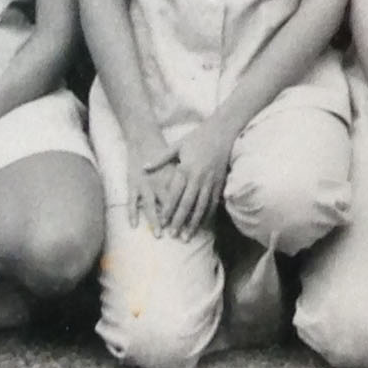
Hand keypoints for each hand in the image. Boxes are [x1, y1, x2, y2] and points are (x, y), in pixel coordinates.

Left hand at [145, 119, 233, 237]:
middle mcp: (199, 177)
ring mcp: (211, 181)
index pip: (175, 194)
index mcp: (186, 168)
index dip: (168, 209)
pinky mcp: (220, 182)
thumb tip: (143, 167)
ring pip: (202, 207)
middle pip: (187, 204)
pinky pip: (213, 203)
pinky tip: (203, 225)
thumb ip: (160, 158)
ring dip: (194, 223)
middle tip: (173, 236)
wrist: (223, 131)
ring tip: (187, 237)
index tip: (162, 222)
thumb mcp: (178, 145)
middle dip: (180, 221)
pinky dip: (208, 215)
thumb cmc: (198, 137)